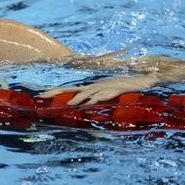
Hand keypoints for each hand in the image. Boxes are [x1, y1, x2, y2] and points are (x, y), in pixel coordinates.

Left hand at [38, 74, 156, 105]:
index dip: (55, 91)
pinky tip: (90, 103)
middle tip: (42, 95)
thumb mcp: (106, 92)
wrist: (143, 79)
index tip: (41, 94)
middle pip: (72, 90)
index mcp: (90, 87)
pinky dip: (96, 98)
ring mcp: (103, 87)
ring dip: (76, 99)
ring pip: (87, 93)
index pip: (68, 89)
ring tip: (67, 105)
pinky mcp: (114, 89)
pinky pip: (104, 94)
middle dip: (57, 93)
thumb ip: (96, 98)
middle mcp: (93, 86)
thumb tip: (86, 106)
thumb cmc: (124, 86)